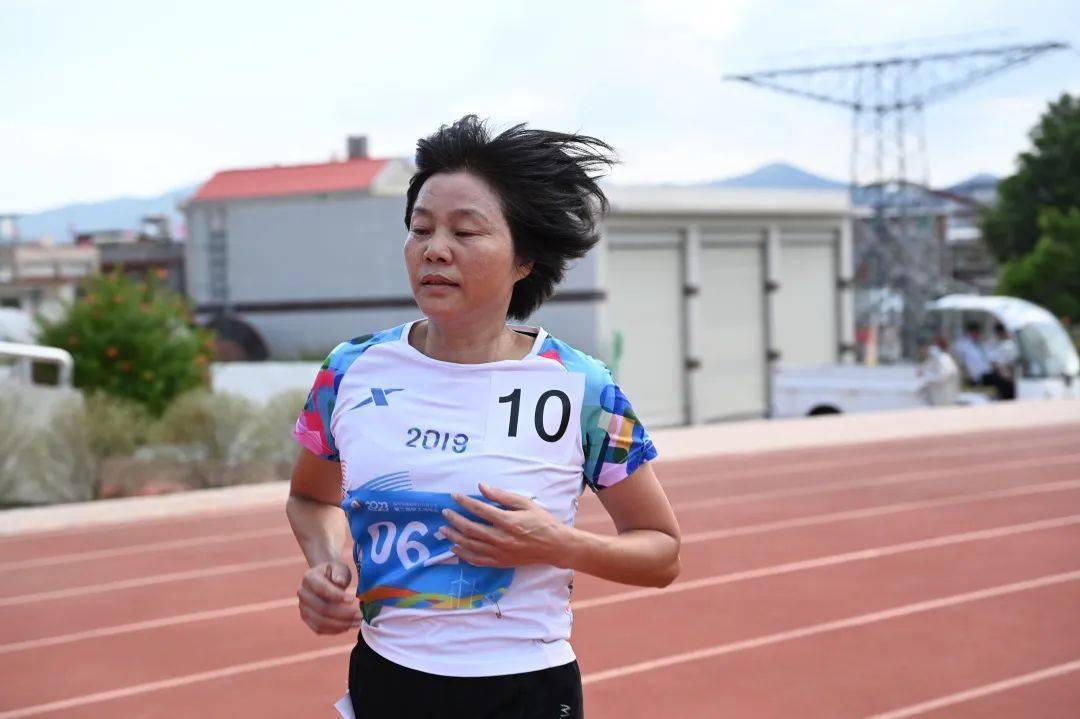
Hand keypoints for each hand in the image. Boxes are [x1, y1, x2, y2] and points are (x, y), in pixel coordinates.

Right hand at [297, 560, 360, 634]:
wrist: (325, 578)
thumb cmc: (334, 572)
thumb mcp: (339, 567)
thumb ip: (339, 573)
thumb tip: (339, 581)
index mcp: (309, 578)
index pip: (322, 589)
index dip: (337, 596)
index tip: (353, 599)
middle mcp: (303, 594)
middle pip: (322, 609)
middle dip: (343, 614)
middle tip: (360, 615)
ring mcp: (303, 608)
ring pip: (320, 622)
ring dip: (341, 625)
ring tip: (357, 623)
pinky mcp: (307, 619)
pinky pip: (319, 629)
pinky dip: (334, 630)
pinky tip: (348, 626)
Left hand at [439, 483, 570, 567]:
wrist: (554, 546)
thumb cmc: (541, 521)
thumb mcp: (525, 503)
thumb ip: (502, 496)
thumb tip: (482, 487)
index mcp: (508, 521)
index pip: (480, 510)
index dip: (465, 502)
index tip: (455, 496)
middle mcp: (501, 538)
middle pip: (471, 529)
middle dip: (455, 520)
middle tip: (445, 512)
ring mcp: (500, 553)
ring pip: (471, 546)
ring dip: (454, 537)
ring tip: (444, 529)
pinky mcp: (500, 563)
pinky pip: (477, 560)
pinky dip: (464, 555)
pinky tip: (454, 548)